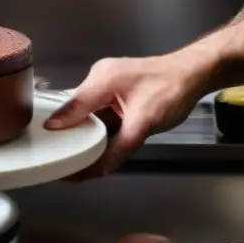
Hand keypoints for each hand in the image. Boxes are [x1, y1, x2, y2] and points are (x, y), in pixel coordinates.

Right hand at [45, 51, 211, 176]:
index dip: (58, 129)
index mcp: (101, 79)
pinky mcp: (117, 92)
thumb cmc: (172, 89)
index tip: (48, 149)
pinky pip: (101, 113)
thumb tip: (99, 169)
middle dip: (71, 135)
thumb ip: (120, 146)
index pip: (72, 107)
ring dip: (87, 133)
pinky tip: (96, 147)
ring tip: (76, 158)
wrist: (196, 73)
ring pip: (89, 114)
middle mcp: (100, 79)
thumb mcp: (145, 122)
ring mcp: (108, 85)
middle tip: (63, 159)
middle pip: (77, 111)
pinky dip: (100, 129)